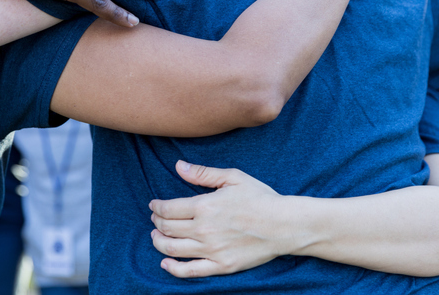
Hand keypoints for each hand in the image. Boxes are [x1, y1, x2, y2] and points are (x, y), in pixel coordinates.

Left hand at [149, 161, 285, 277]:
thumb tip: (178, 166)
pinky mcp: (221, 266)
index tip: (154, 205)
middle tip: (156, 219)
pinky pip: (190, 271)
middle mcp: (204, 229)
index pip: (168, 209)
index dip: (156, 207)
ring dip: (158, 243)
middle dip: (156, 222)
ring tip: (156, 237)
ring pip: (172, 249)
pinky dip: (173, 269)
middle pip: (167, 228)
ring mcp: (211, 250)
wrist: (284, 225)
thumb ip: (203, 173)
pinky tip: (165, 263)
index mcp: (205, 206)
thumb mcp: (233, 177)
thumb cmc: (260, 198)